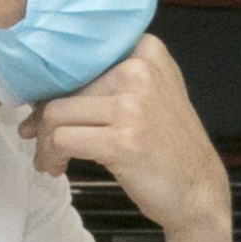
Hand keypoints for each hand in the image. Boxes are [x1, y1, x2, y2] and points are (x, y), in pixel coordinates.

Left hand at [26, 35, 229, 241]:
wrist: (199, 190)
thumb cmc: (168, 147)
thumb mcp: (152, 94)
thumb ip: (110, 78)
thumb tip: (42, 87)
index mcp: (146, 51)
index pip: (78, 58)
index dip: (55, 85)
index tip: (48, 110)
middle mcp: (140, 71)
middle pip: (63, 86)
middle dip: (44, 118)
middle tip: (41, 140)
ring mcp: (133, 106)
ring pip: (55, 113)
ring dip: (44, 141)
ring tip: (50, 158)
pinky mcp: (123, 140)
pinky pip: (62, 140)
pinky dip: (51, 155)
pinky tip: (57, 167)